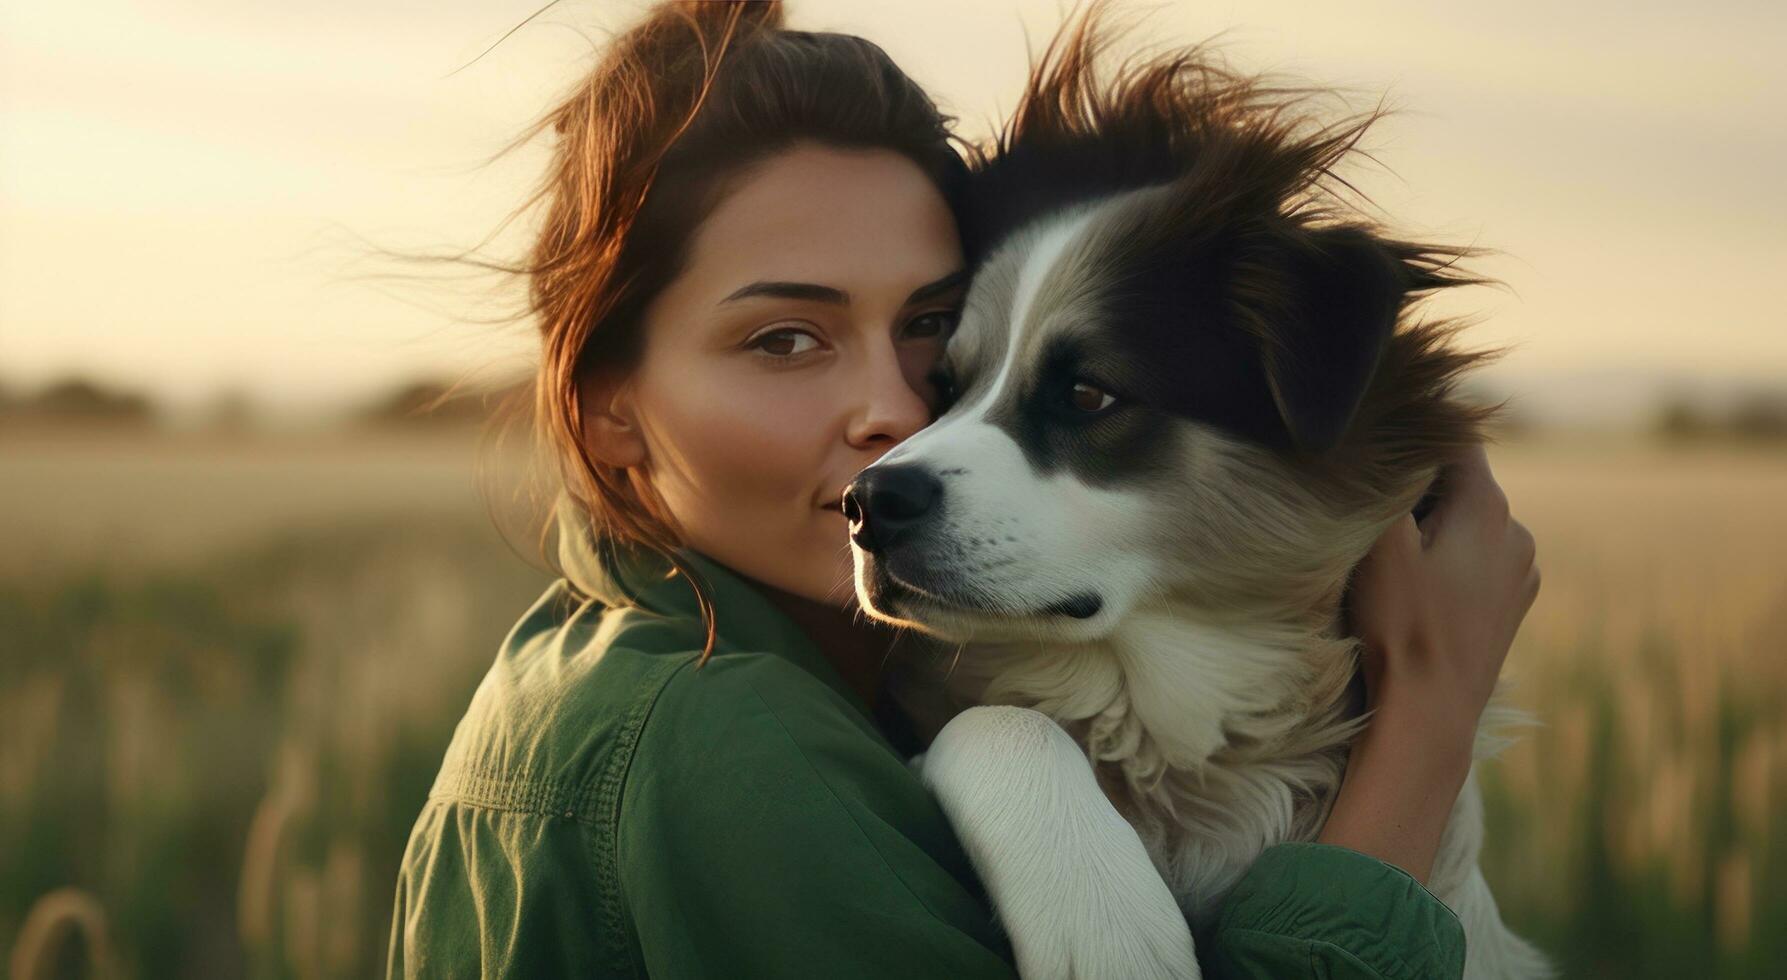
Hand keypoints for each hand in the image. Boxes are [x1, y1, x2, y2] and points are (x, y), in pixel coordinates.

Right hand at [1318, 443, 1540, 882]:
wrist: (1429, 717)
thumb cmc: (1399, 626)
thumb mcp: (1379, 543)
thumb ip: (1389, 480)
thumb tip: (1389, 432)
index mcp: (1490, 507)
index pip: (1454, 434)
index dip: (1412, 428)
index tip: (1376, 433)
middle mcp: (1518, 533)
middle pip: (1458, 481)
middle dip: (1415, 485)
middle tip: (1366, 504)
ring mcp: (1520, 574)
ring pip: (1466, 522)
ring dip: (1430, 526)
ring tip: (1387, 554)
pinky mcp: (1510, 608)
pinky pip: (1474, 561)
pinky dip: (1445, 560)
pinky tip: (1415, 590)